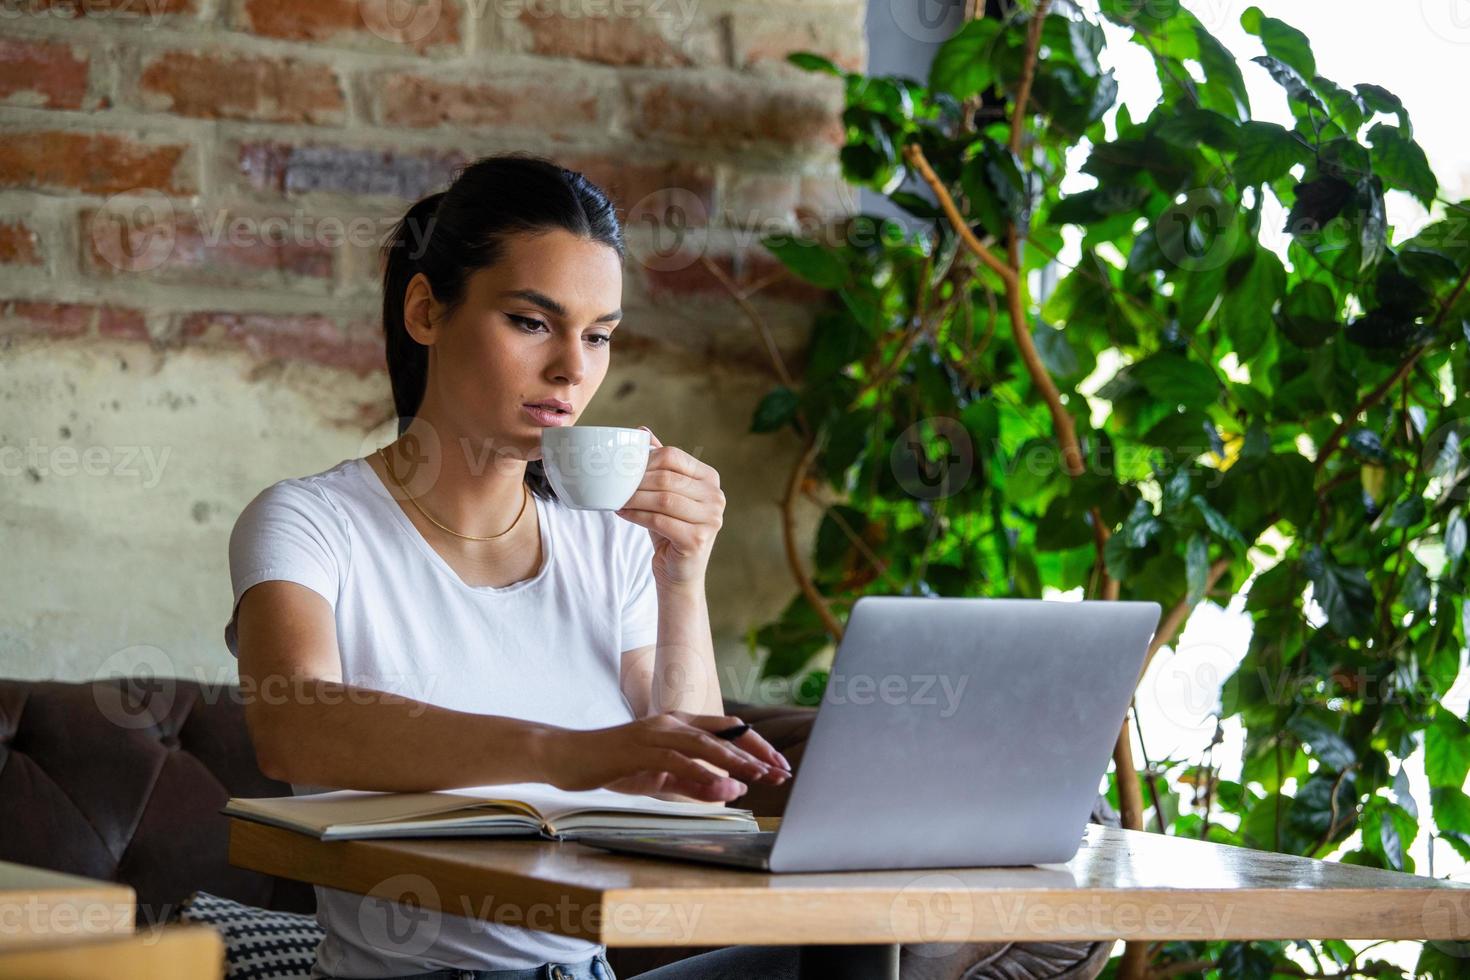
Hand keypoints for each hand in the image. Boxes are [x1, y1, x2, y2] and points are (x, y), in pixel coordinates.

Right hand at [540, 711, 791, 802]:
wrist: (568, 756)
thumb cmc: (614, 766)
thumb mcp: (661, 779)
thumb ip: (695, 783)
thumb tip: (731, 790)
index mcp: (678, 724)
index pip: (727, 730)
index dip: (756, 747)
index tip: (778, 764)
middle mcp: (671, 722)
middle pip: (724, 733)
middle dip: (755, 754)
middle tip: (780, 773)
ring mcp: (655, 733)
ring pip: (705, 744)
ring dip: (736, 761)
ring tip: (760, 777)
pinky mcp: (640, 748)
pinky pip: (677, 760)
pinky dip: (701, 772)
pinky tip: (720, 785)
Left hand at [615, 427, 724, 589]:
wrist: (679, 572)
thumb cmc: (671, 529)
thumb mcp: (665, 493)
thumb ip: (659, 464)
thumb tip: (641, 431)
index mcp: (710, 478)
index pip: (674, 456)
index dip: (645, 460)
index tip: (623, 468)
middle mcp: (716, 497)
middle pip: (667, 478)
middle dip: (635, 480)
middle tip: (614, 485)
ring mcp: (711, 519)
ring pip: (663, 499)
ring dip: (634, 498)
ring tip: (616, 499)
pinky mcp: (697, 539)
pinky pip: (660, 521)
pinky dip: (637, 515)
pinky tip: (623, 513)